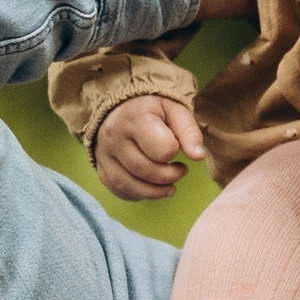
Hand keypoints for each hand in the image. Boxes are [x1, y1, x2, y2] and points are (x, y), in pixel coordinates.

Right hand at [94, 95, 208, 196]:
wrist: (119, 105)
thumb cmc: (151, 108)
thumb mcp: (174, 109)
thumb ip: (188, 131)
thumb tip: (199, 156)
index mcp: (135, 118)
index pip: (162, 150)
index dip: (174, 151)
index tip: (176, 146)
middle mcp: (114, 137)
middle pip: (146, 170)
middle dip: (170, 177)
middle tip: (180, 170)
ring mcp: (104, 154)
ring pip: (130, 184)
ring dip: (155, 192)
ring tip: (169, 186)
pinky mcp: (100, 167)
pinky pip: (118, 189)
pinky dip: (137, 194)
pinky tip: (150, 188)